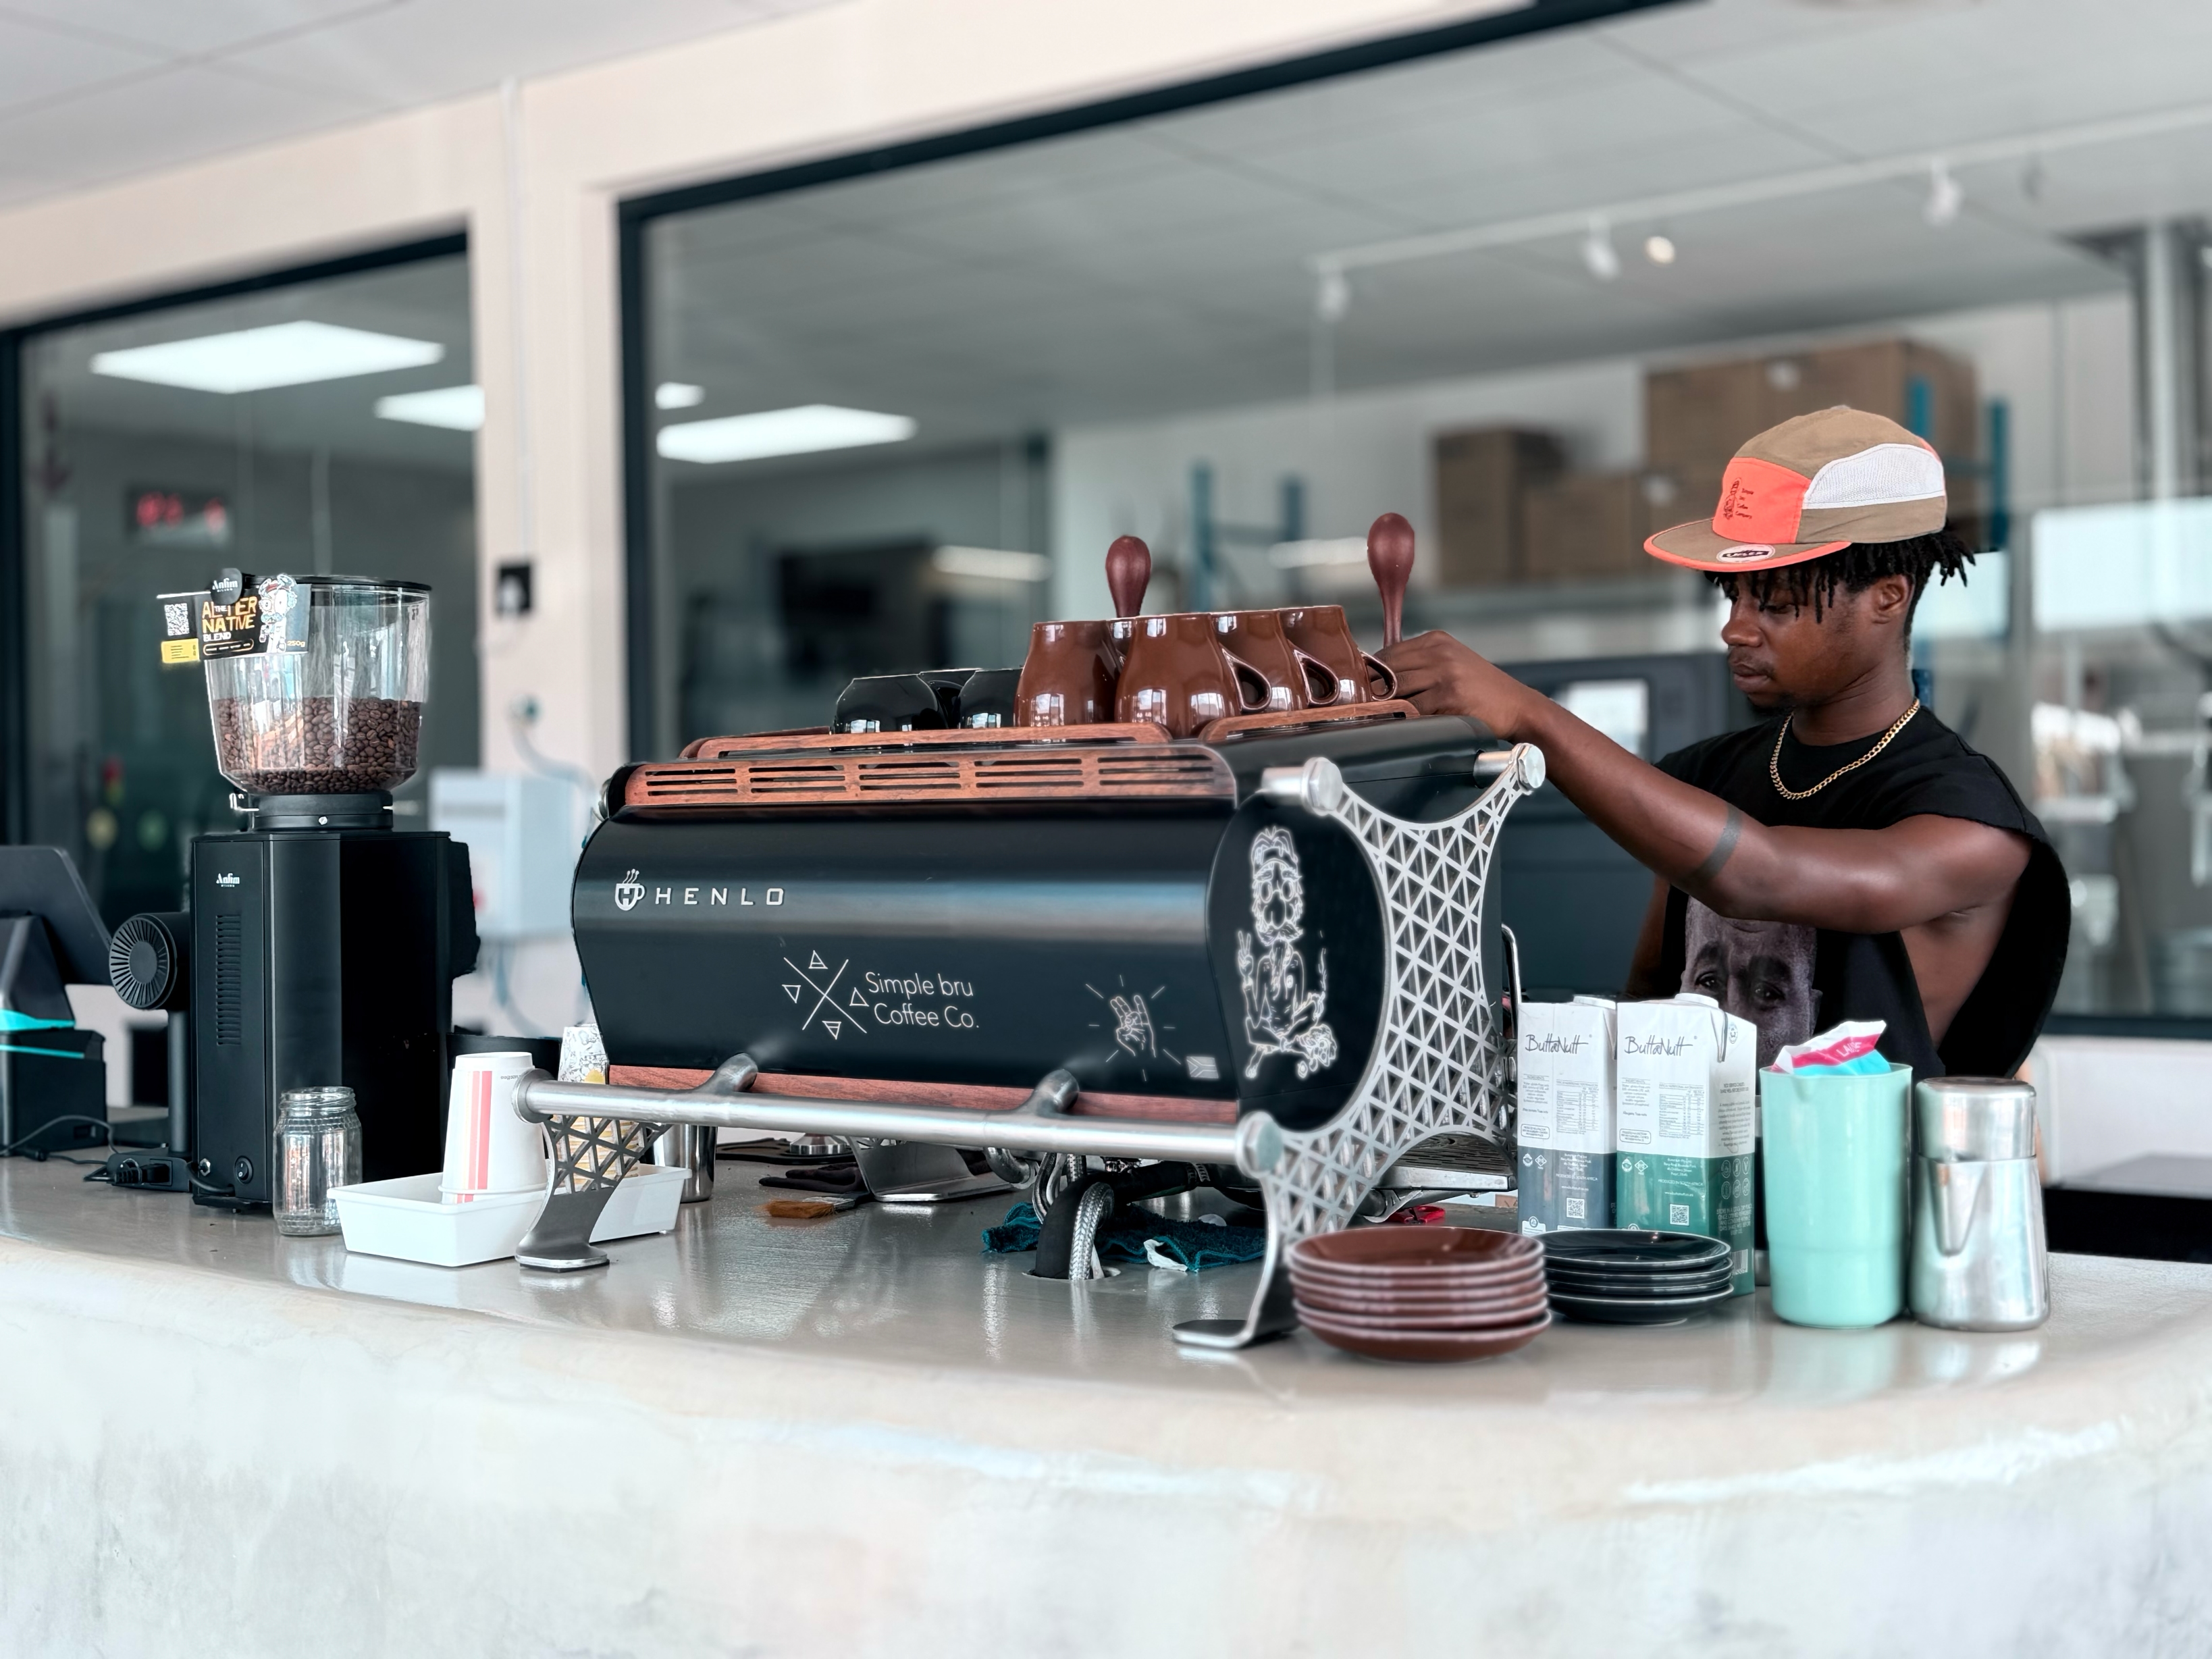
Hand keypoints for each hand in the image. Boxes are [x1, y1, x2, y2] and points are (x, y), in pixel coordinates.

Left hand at [1377, 631, 1539, 737]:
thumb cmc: (1482, 691)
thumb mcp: (1453, 664)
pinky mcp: (1449, 695)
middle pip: (1387, 670)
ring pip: (1396, 690)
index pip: (1387, 654)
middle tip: (1364, 708)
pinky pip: (1413, 710)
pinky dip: (1403, 719)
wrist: (1518, 707)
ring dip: (1385, 707)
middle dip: (1373, 691)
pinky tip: (1401, 726)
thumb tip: (1378, 679)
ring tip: (1379, 718)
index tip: (1362, 690)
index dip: (1371, 674)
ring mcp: (1444, 673)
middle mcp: (1439, 652)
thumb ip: (1421, 665)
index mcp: (1436, 640)